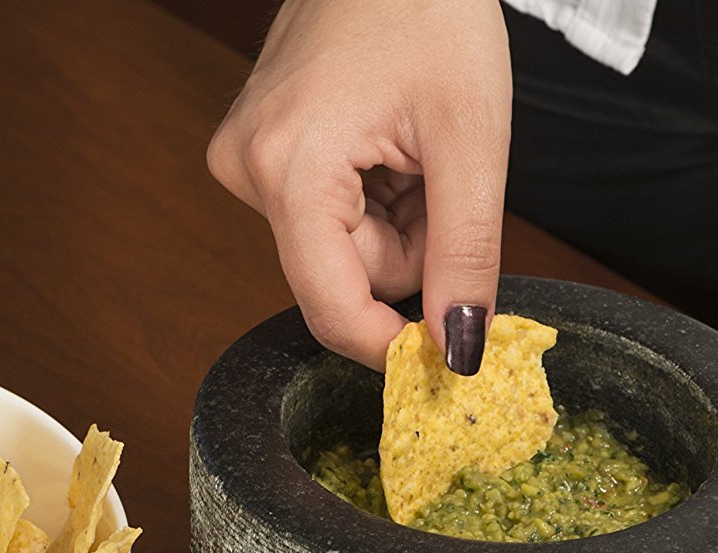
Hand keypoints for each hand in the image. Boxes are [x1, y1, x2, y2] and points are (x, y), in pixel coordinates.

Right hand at [207, 0, 510, 372]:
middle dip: (408, 248)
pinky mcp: (257, 152)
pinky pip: (326, 217)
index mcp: (289, 166)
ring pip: (338, 250)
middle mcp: (248, 169)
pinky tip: (388, 143)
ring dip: (394, 220)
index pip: (331, 307)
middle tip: (441, 177)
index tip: (450, 352)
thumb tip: (457, 347)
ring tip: (414, 146)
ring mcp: (246, 159)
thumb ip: (464, 254)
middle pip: (342, 277)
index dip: (393, 344)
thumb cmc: (430, 7)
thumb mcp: (470, 139)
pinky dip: (373, 198)